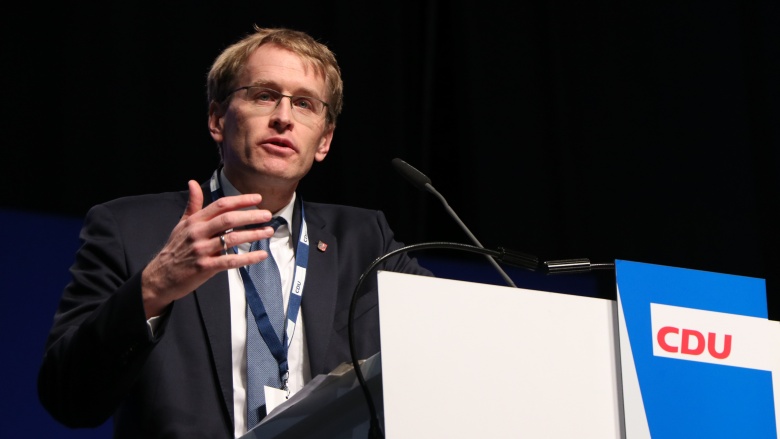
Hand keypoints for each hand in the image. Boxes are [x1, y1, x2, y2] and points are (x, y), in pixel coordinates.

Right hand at [141, 180, 274, 317]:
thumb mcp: (182, 224)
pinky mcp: (205, 267)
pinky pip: (230, 261)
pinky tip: (261, 255)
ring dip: (253, 235)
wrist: (161, 276)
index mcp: (195, 221)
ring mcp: (201, 250)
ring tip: (268, 232)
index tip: (258, 198)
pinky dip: (248, 258)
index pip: (221, 205)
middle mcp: (198, 233)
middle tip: (268, 215)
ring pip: (232, 239)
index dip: (240, 200)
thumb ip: (193, 205)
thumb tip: (192, 182)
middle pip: (228, 219)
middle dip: (251, 216)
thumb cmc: (176, 248)